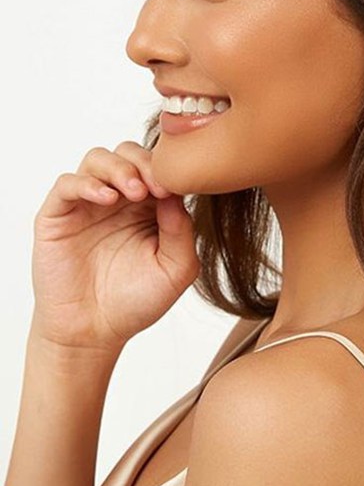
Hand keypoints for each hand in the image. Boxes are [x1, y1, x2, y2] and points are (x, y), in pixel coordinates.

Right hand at [30, 141, 201, 352]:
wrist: (95, 332)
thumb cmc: (136, 301)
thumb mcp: (175, 269)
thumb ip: (182, 231)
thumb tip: (177, 193)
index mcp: (149, 207)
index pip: (159, 169)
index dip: (170, 170)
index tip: (180, 184)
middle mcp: (118, 199)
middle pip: (129, 153)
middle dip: (145, 162)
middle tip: (156, 186)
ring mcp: (87, 204)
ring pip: (98, 159)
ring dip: (118, 168)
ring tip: (133, 192)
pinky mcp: (59, 215)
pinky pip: (67, 183)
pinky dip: (87, 184)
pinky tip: (107, 199)